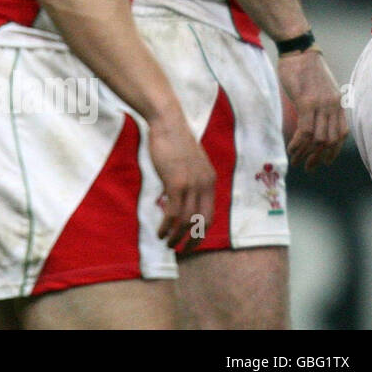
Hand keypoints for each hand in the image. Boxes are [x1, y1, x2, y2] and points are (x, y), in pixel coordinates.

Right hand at [146, 108, 215, 249]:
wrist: (166, 121)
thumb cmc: (172, 138)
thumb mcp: (186, 161)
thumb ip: (187, 177)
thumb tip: (176, 192)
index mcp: (210, 180)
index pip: (210, 214)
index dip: (201, 231)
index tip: (190, 240)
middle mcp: (205, 185)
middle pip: (203, 222)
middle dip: (193, 240)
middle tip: (181, 250)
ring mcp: (192, 184)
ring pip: (187, 220)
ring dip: (177, 236)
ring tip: (167, 243)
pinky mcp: (176, 182)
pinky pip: (173, 212)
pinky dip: (167, 226)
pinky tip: (160, 232)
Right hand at [278, 48, 347, 168]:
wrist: (297, 50)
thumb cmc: (302, 67)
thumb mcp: (317, 88)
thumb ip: (318, 105)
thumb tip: (310, 121)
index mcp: (337, 103)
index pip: (341, 134)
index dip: (333, 151)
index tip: (324, 162)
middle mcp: (333, 106)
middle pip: (331, 140)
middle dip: (320, 157)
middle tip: (309, 167)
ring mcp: (321, 104)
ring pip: (319, 138)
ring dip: (307, 153)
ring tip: (296, 161)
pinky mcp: (306, 102)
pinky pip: (306, 129)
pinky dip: (299, 143)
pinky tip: (291, 149)